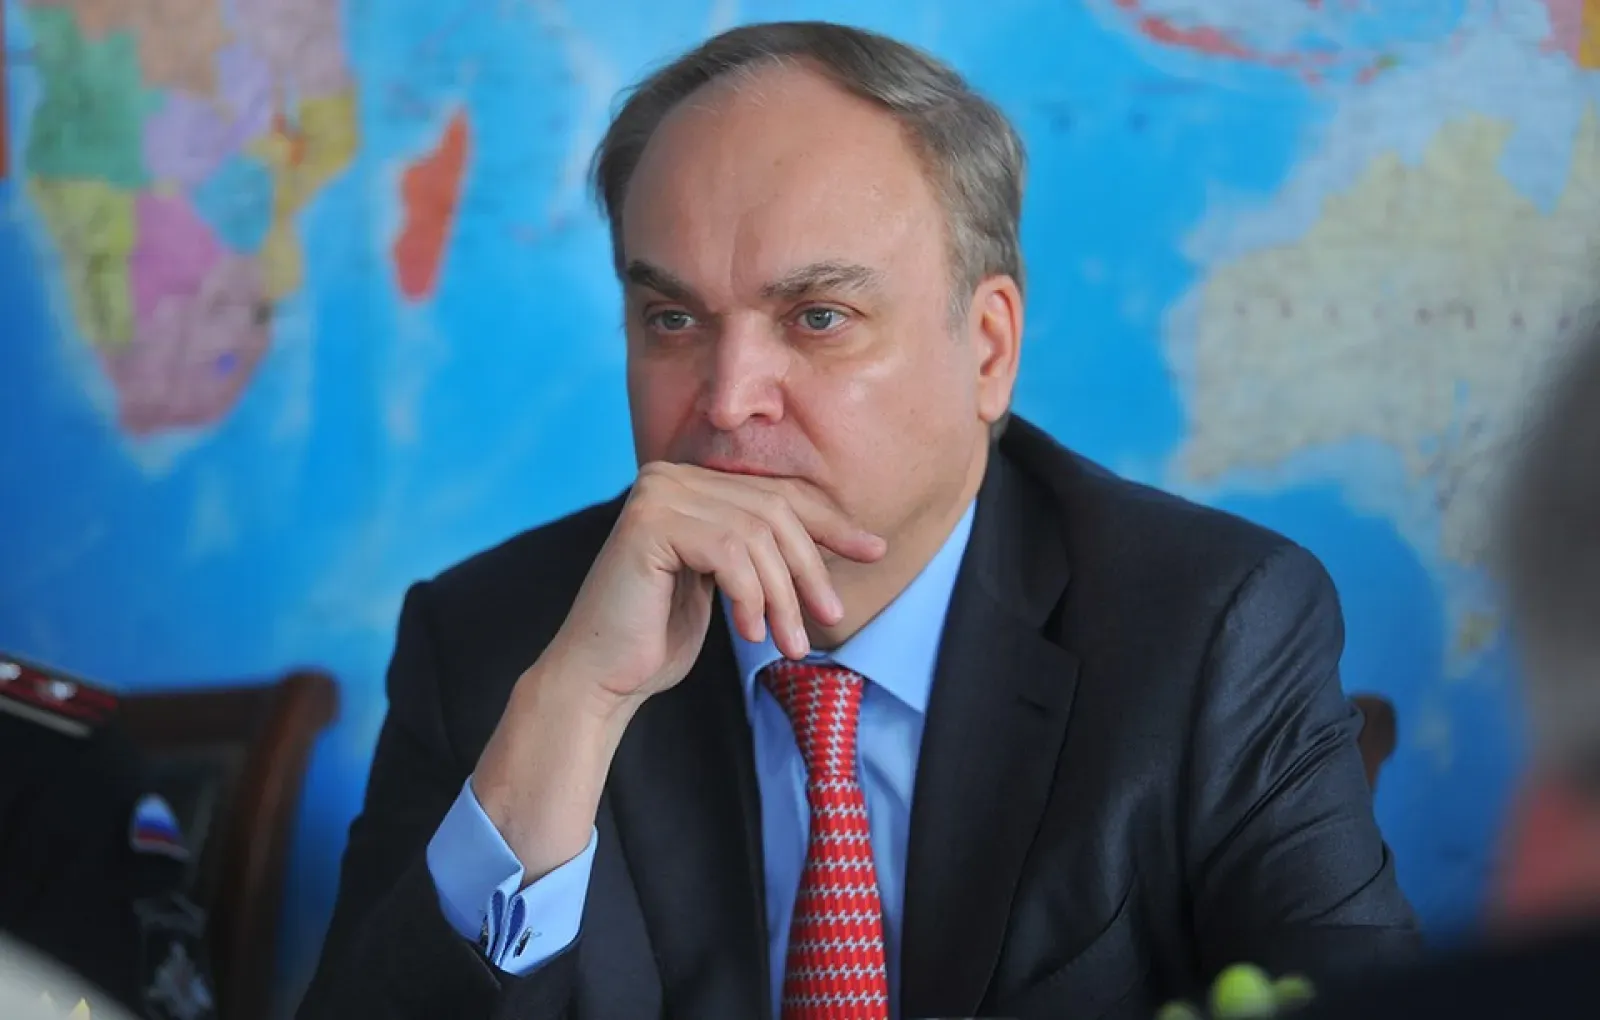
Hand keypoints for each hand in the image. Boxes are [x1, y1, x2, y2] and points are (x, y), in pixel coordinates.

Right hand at [545, 462, 886, 712]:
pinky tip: (747, 633)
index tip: (874, 551)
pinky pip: (729, 552)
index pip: (778, 493)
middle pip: (773, 510)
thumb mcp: (732, 584)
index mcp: (690, 482)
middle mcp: (670, 475)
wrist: (600, 677)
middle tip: (831, 617)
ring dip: (783, 595)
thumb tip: (852, 535)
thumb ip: (766, 551)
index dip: (831, 522)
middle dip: (810, 568)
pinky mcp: (649, 523)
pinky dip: (749, 596)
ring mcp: (656, 493)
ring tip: (788, 643)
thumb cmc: (661, 636)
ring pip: (757, 534)